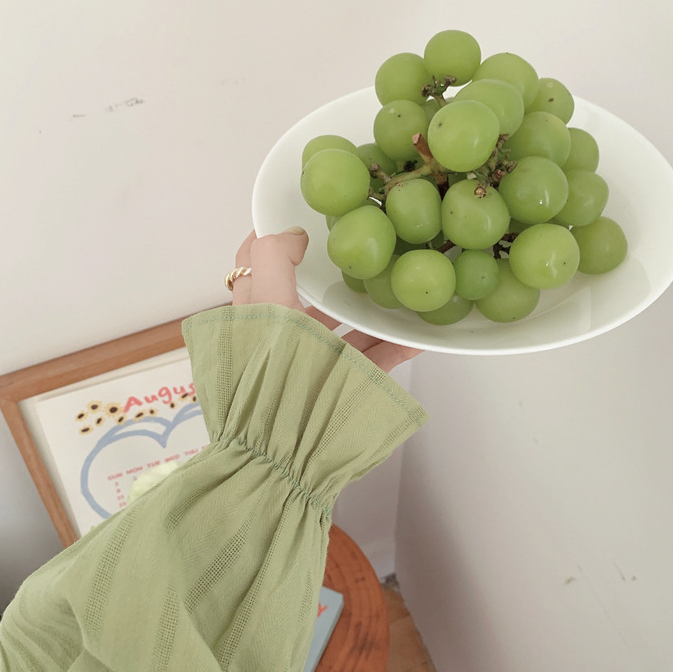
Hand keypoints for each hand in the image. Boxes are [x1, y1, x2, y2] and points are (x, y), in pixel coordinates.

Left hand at [230, 228, 420, 372]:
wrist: (288, 449)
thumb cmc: (271, 370)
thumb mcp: (266, 301)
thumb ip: (271, 259)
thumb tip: (291, 235)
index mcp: (255, 316)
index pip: (256, 269)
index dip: (274, 242)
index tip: (301, 222)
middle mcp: (282, 338)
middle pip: (308, 299)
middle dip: (333, 276)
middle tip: (362, 251)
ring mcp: (314, 364)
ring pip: (344, 329)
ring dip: (370, 310)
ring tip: (396, 288)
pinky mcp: (343, 386)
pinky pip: (375, 359)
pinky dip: (397, 345)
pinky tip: (417, 334)